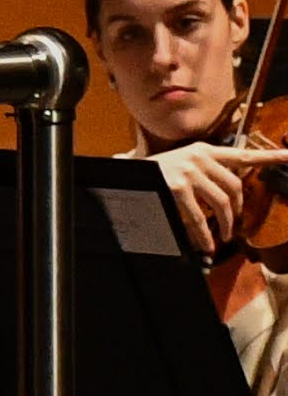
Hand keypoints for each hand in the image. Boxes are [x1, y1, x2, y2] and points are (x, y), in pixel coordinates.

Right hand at [154, 137, 279, 256]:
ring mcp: (188, 172)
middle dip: (238, 210)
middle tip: (234, 225)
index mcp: (204, 150)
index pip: (243, 155)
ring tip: (223, 236)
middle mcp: (199, 158)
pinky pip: (200, 217)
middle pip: (234, 187)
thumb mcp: (186, 165)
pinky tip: (207, 244)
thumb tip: (233, 197)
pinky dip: (205, 234)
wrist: (126, 176)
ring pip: (221, 203)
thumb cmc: (159, 174)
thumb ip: (210, 173)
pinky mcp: (177, 188)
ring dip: (226, 224)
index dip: (269, 156)